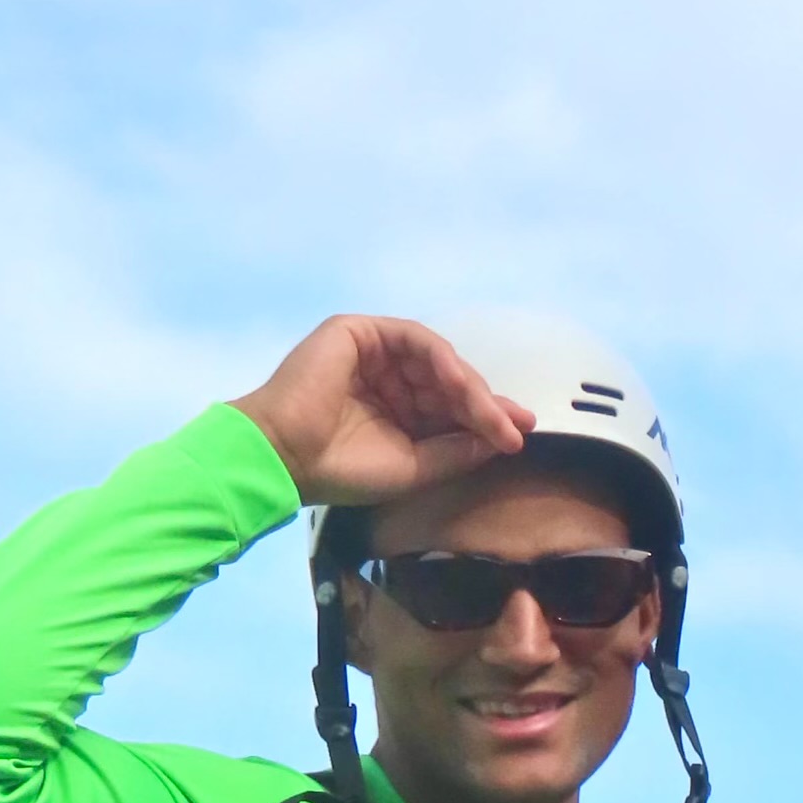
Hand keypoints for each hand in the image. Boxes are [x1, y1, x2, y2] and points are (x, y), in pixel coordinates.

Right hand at [231, 314, 531, 510]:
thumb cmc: (340, 470)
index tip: (517, 434)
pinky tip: (460, 386)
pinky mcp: (357, 332)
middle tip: (515, 425)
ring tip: (490, 414)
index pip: (443, 407)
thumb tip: (506, 437)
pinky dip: (442, 361)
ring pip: (436, 360)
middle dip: (482, 404)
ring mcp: (369, 353)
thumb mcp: (414, 466)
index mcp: (387, 411)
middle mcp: (381, 379)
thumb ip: (457, 450)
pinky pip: (413, 340)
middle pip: (445, 382)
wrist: (284, 457)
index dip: (483, 418)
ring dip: (467, 387)